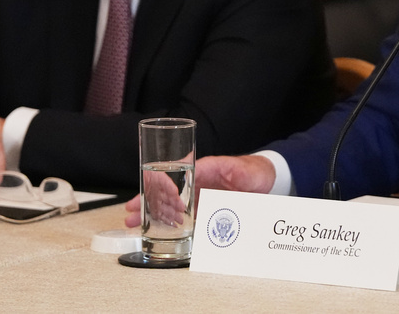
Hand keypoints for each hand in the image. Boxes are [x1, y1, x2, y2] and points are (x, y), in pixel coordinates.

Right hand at [125, 155, 275, 227]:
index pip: (171, 177)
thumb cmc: (250, 170)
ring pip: (173, 208)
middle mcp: (196, 183)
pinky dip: (174, 225)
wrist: (267, 180)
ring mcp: (201, 197)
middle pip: (167, 194)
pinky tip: (161, 232)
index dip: (155, 188)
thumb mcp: (233, 166)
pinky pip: (188, 218)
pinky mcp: (208, 209)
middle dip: (147, 204)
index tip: (144, 199)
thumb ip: (215, 168)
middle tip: (130, 215)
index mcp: (199, 170)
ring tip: (137, 225)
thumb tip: (194, 169)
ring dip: (155, 216)